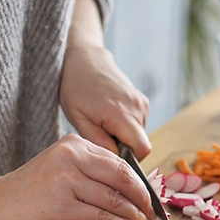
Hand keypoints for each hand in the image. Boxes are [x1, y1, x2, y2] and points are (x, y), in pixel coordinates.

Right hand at [0, 134, 156, 219]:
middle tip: (155, 214)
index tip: (152, 198)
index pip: (118, 163)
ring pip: (114, 200)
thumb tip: (132, 193)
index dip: (140, 183)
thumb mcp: (62, 172)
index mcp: (74, 144)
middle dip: (144, 199)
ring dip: (136, 216)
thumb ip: (91, 174)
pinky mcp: (60, 206)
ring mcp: (65, 181)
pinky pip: (102, 217)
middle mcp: (71, 157)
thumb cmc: (30, 194)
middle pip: (122, 178)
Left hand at [60, 44, 151, 160]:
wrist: (85, 60)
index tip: (111, 157)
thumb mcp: (78, 118)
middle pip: (141, 144)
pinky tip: (110, 117)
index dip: (129, 160)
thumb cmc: (76, 87)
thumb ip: (98, 141)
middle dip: (124, 148)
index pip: (142, 150)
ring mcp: (142, 103)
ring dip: (124, 137)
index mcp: (121, 113)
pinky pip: (139, 125)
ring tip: (104, 124)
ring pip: (140, 135)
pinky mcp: (143, 102)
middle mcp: (138, 108)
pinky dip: (126, 127)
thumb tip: (115, 159)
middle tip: (101, 138)